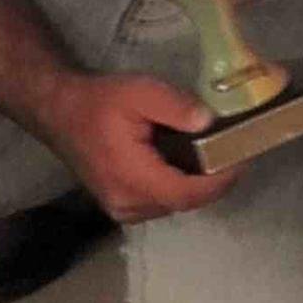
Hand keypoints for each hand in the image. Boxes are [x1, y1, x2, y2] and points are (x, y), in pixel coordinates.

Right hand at [40, 71, 235, 222]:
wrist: (59, 113)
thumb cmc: (100, 102)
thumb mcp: (141, 92)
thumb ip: (176, 108)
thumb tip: (209, 123)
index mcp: (132, 180)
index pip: (188, 194)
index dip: (220, 181)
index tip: (242, 158)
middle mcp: (128, 205)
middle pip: (186, 202)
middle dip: (214, 181)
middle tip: (235, 151)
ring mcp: (123, 209)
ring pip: (175, 205)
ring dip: (198, 185)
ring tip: (216, 154)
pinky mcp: (121, 205)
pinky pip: (161, 201)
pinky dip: (180, 185)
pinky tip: (188, 161)